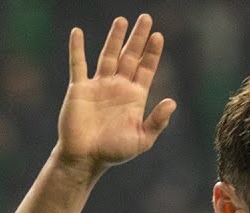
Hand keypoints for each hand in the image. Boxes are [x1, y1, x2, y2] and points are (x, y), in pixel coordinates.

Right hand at [55, 14, 176, 174]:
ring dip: (114, 37)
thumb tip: (172, 102)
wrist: (85, 158)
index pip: (146, 68)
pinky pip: (78, 64)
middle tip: (146, 17)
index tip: (158, 36)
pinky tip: (76, 32)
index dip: (152, 52)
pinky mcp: (79, 88)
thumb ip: (157, 121)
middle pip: (130, 56)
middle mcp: (118, 87)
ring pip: (108, 55)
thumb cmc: (113, 152)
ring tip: (121, 20)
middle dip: (138, 37)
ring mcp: (98, 85)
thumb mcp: (142, 140)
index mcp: (134, 97)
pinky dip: (77, 48)